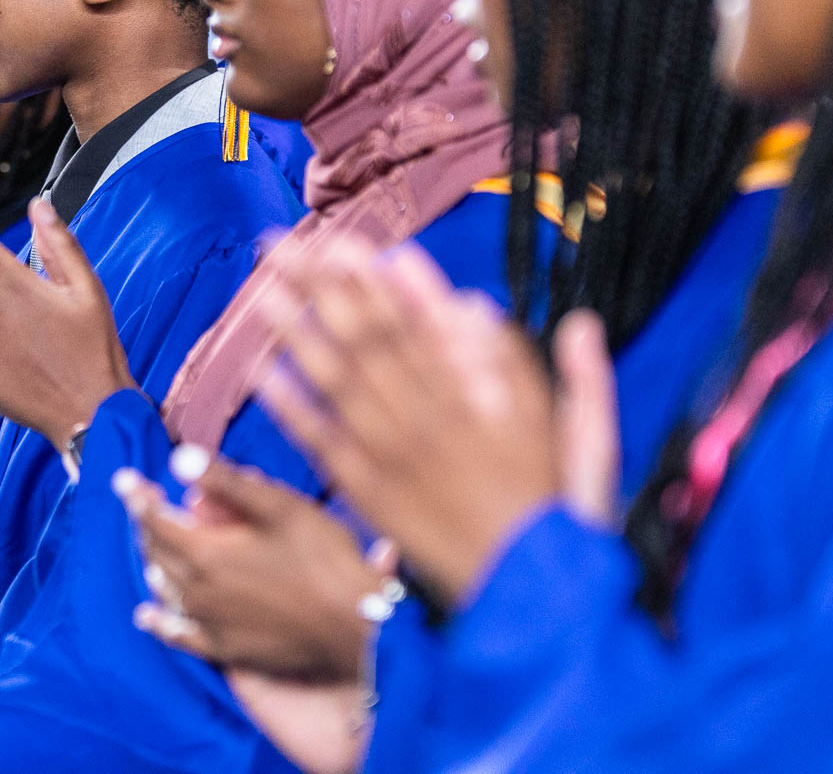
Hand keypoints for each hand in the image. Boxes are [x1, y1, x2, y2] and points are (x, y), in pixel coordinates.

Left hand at [119, 452, 380, 683]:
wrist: (356, 627)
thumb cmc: (324, 558)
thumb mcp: (280, 506)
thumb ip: (227, 482)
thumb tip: (179, 456)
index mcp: (207, 552)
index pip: (156, 519)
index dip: (138, 496)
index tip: (123, 479)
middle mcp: (199, 591)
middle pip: (157, 552)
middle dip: (147, 523)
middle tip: (145, 503)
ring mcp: (211, 624)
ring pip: (166, 588)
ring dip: (155, 562)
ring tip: (151, 543)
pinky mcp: (227, 649)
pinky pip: (181, 635)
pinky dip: (161, 621)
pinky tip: (148, 615)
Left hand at [255, 237, 617, 610]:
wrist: (530, 593)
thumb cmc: (557, 509)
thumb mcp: (573, 429)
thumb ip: (535, 364)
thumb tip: (480, 304)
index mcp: (474, 392)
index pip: (414, 318)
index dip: (372, 276)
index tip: (339, 238)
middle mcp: (426, 412)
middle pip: (363, 334)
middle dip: (317, 285)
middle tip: (276, 243)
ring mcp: (393, 452)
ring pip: (335, 377)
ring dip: (294, 329)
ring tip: (259, 289)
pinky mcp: (371, 492)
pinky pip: (322, 442)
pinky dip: (290, 405)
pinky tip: (261, 370)